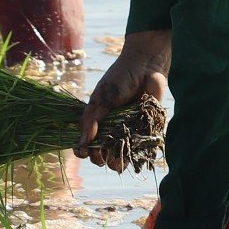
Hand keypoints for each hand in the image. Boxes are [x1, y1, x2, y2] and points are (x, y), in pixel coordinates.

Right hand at [79, 29, 169, 168]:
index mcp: (97, 121)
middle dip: (100, 158)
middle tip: (102, 155)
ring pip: (121, 156)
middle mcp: (112, 129)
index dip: (83, 151)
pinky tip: (134, 153)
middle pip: (103, 154)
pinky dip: (137, 154)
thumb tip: (82, 143)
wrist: (147, 66)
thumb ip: (91, 120)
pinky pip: (140, 149)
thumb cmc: (120, 78)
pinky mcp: (146, 130)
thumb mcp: (101, 98)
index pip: (86, 143)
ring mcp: (129, 131)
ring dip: (118, 161)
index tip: (84, 152)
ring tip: (118, 159)